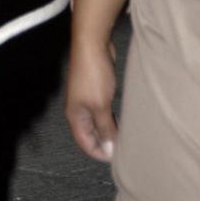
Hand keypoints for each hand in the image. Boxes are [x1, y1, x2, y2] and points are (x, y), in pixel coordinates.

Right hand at [65, 36, 117, 162]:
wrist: (91, 44)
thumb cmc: (94, 75)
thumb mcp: (101, 106)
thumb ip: (105, 128)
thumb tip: (108, 148)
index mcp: (75, 115)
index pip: (84, 143)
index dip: (99, 152)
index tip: (117, 157)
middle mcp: (77, 108)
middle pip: (89, 133)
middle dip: (104, 142)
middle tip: (123, 147)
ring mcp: (85, 98)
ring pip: (96, 121)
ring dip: (108, 128)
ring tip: (124, 135)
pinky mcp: (93, 88)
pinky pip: (101, 109)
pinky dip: (110, 116)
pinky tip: (121, 117)